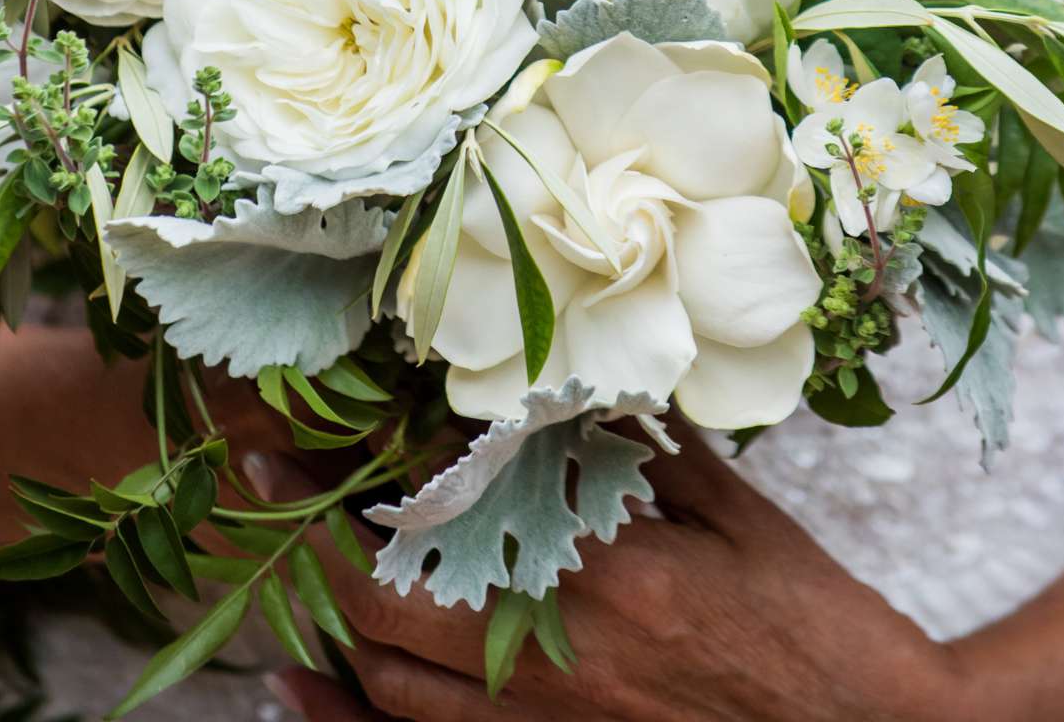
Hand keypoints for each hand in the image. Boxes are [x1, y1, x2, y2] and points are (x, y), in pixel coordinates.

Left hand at [274, 422, 966, 721]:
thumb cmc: (807, 616)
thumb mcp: (730, 508)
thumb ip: (633, 444)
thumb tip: (552, 377)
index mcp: (603, 575)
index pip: (438, 519)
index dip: (348, 479)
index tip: (288, 431)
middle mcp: (558, 664)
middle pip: (383, 610)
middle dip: (302, 544)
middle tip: (256, 480)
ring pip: (389, 691)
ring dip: (322, 621)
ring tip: (274, 559)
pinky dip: (354, 721)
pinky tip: (305, 687)